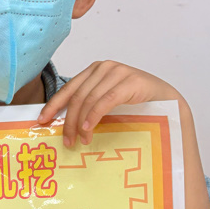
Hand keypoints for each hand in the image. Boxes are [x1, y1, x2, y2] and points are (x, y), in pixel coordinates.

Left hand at [37, 60, 181, 147]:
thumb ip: (89, 106)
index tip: (41, 121)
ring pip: (89, 100)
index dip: (53, 105)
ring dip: (81, 123)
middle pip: (77, 96)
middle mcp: (103, 68)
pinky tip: (89, 129)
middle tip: (66, 141)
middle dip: (68, 121)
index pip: (68, 89)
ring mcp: (117, 72)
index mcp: (94, 71)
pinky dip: (94, 116)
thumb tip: (66, 125)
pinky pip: (105, 101)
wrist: (167, 100)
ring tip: (80, 140)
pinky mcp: (130, 82)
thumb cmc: (136, 103)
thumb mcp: (107, 102)